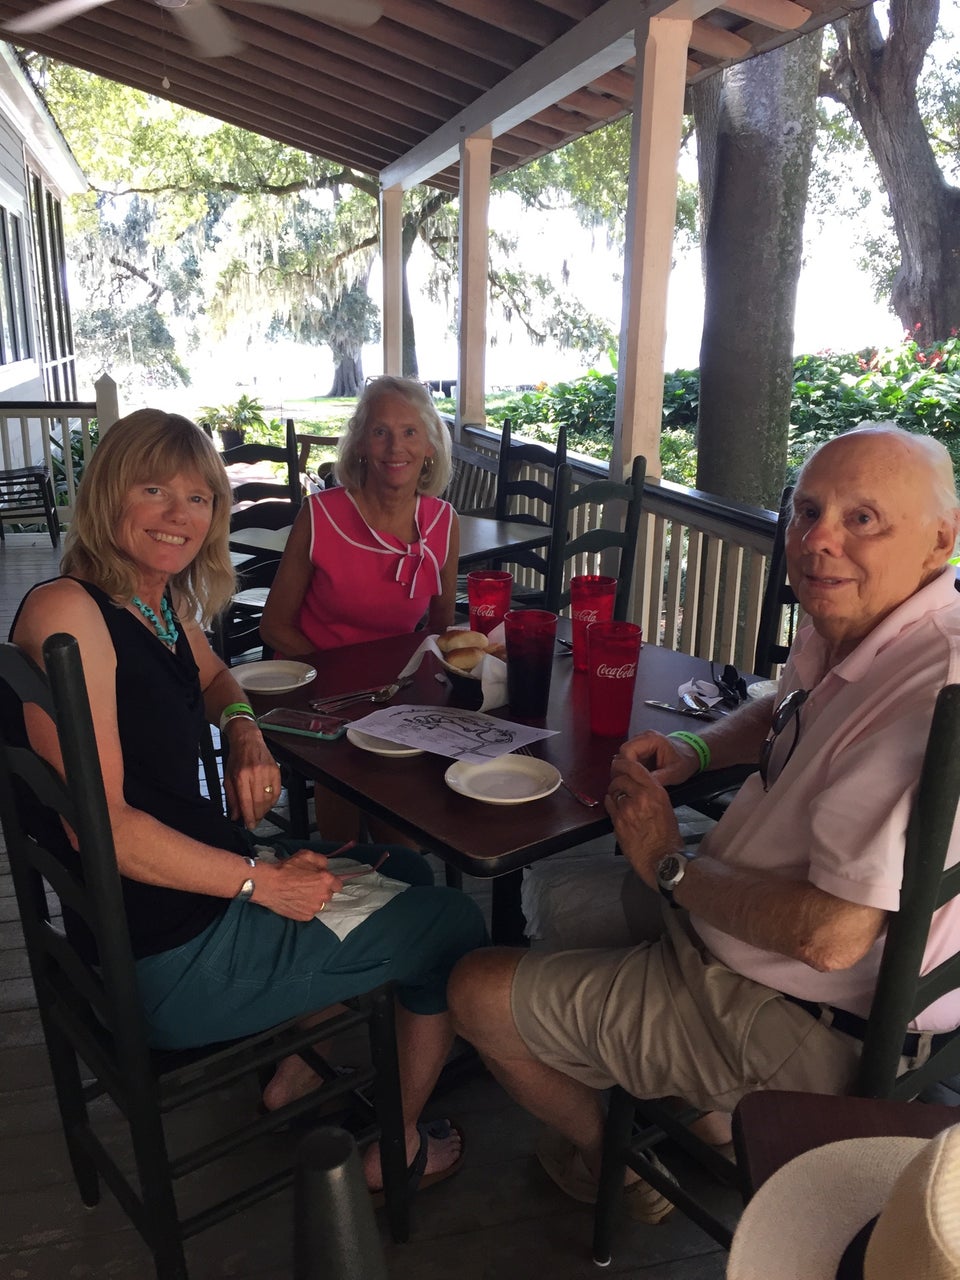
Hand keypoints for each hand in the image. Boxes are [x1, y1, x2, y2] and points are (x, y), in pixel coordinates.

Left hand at [222, 721, 281, 827]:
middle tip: (254, 822)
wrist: (248, 740)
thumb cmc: (236, 759)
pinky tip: (267, 804)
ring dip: (265, 810)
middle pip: (259, 803)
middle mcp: (256, 774)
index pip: (247, 802)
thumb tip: (235, 816)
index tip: (249, 826)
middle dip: (257, 816)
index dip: (249, 817)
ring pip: (269, 799)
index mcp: (241, 776)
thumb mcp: (228, 778)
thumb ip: (232, 798)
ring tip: (259, 814)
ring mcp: (268, 772)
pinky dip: (273, 801)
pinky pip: (277, 792)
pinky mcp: (276, 770)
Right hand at [253, 849, 343, 919]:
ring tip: (301, 894)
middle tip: (309, 885)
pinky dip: (305, 907)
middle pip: (329, 895)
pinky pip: (310, 911)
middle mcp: (323, 896)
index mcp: (326, 880)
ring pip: (319, 904)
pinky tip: (296, 901)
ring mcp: (314, 908)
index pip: (338, 884)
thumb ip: (321, 860)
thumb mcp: (306, 855)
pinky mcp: (305, 917)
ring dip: (314, 899)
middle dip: (322, 890)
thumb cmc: (287, 868)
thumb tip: (326, 867)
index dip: (331, 881)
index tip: (323, 880)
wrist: (269, 884)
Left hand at [606, 754, 682, 886]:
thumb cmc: (667, 836)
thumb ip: (652, 794)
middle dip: (617, 778)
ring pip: (613, 791)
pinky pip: (609, 805)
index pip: (635, 768)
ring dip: (614, 792)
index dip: (623, 763)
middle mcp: (640, 797)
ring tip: (618, 797)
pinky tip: (616, 807)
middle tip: (617, 782)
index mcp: (655, 792)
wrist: (662, 859)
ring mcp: (627, 809)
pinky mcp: (618, 822)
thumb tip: (639, 786)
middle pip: (620, 778)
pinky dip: (610, 804)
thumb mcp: (666, 808)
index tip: (619, 763)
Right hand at [619, 729, 700, 786]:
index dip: (625, 766)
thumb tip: (641, 786)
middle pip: (622, 753)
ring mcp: (639, 742)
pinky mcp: (639, 749)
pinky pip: (628, 759)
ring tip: (631, 783)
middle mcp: (642, 737)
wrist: (690, 754)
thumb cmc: (684, 762)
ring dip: (625, 770)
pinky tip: (634, 779)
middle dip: (623, 769)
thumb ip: (658, 778)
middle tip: (628, 785)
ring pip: (623, 756)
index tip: (629, 781)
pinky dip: (629, 769)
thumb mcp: (674, 773)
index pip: (627, 750)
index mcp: (651, 739)